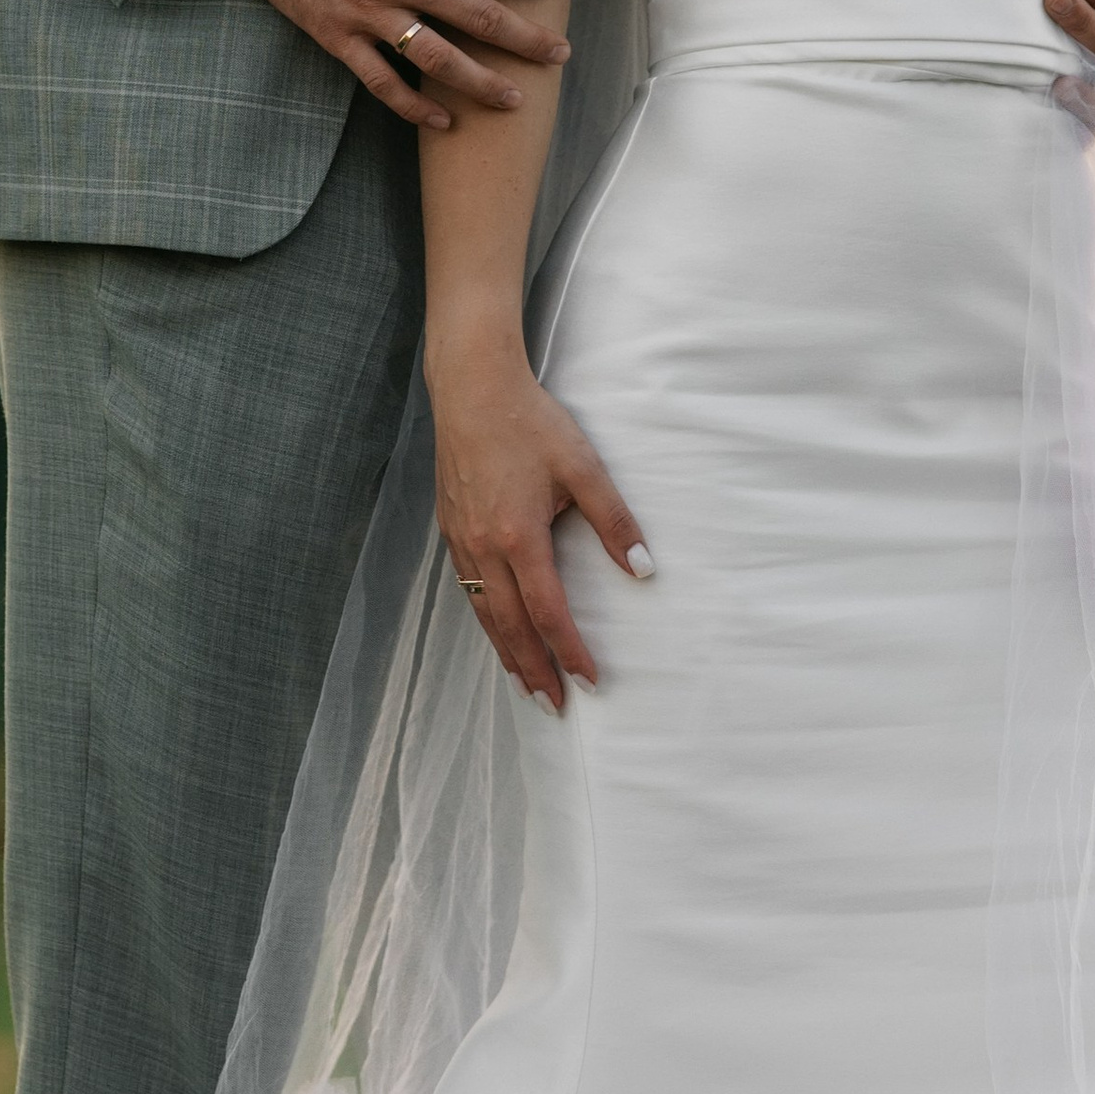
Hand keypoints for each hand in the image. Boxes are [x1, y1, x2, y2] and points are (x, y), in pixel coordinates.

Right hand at [231, 0, 571, 130]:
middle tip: (559, 55)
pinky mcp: (338, 36)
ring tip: (513, 99)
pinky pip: (382, 82)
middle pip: (480, 18)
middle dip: (526, 39)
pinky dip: (413, 108)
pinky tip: (442, 121)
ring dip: (481, 83)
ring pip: (439, 60)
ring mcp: (369, 13)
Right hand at [430, 340, 650, 708]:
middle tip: (553, 706)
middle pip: (509, 626)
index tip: (589, 683)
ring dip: (505, 652)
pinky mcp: (450, 528)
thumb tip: (644, 572)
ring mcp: (461, 540)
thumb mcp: (584, 467)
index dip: (569, 651)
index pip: (548, 612)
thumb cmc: (530, 422)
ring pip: (483, 613)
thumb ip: (615, 523)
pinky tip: (495, 629)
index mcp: (519, 536)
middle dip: (533, 669)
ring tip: (524, 684)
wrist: (472, 387)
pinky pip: (468, 589)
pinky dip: (484, 619)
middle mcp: (483, 547)